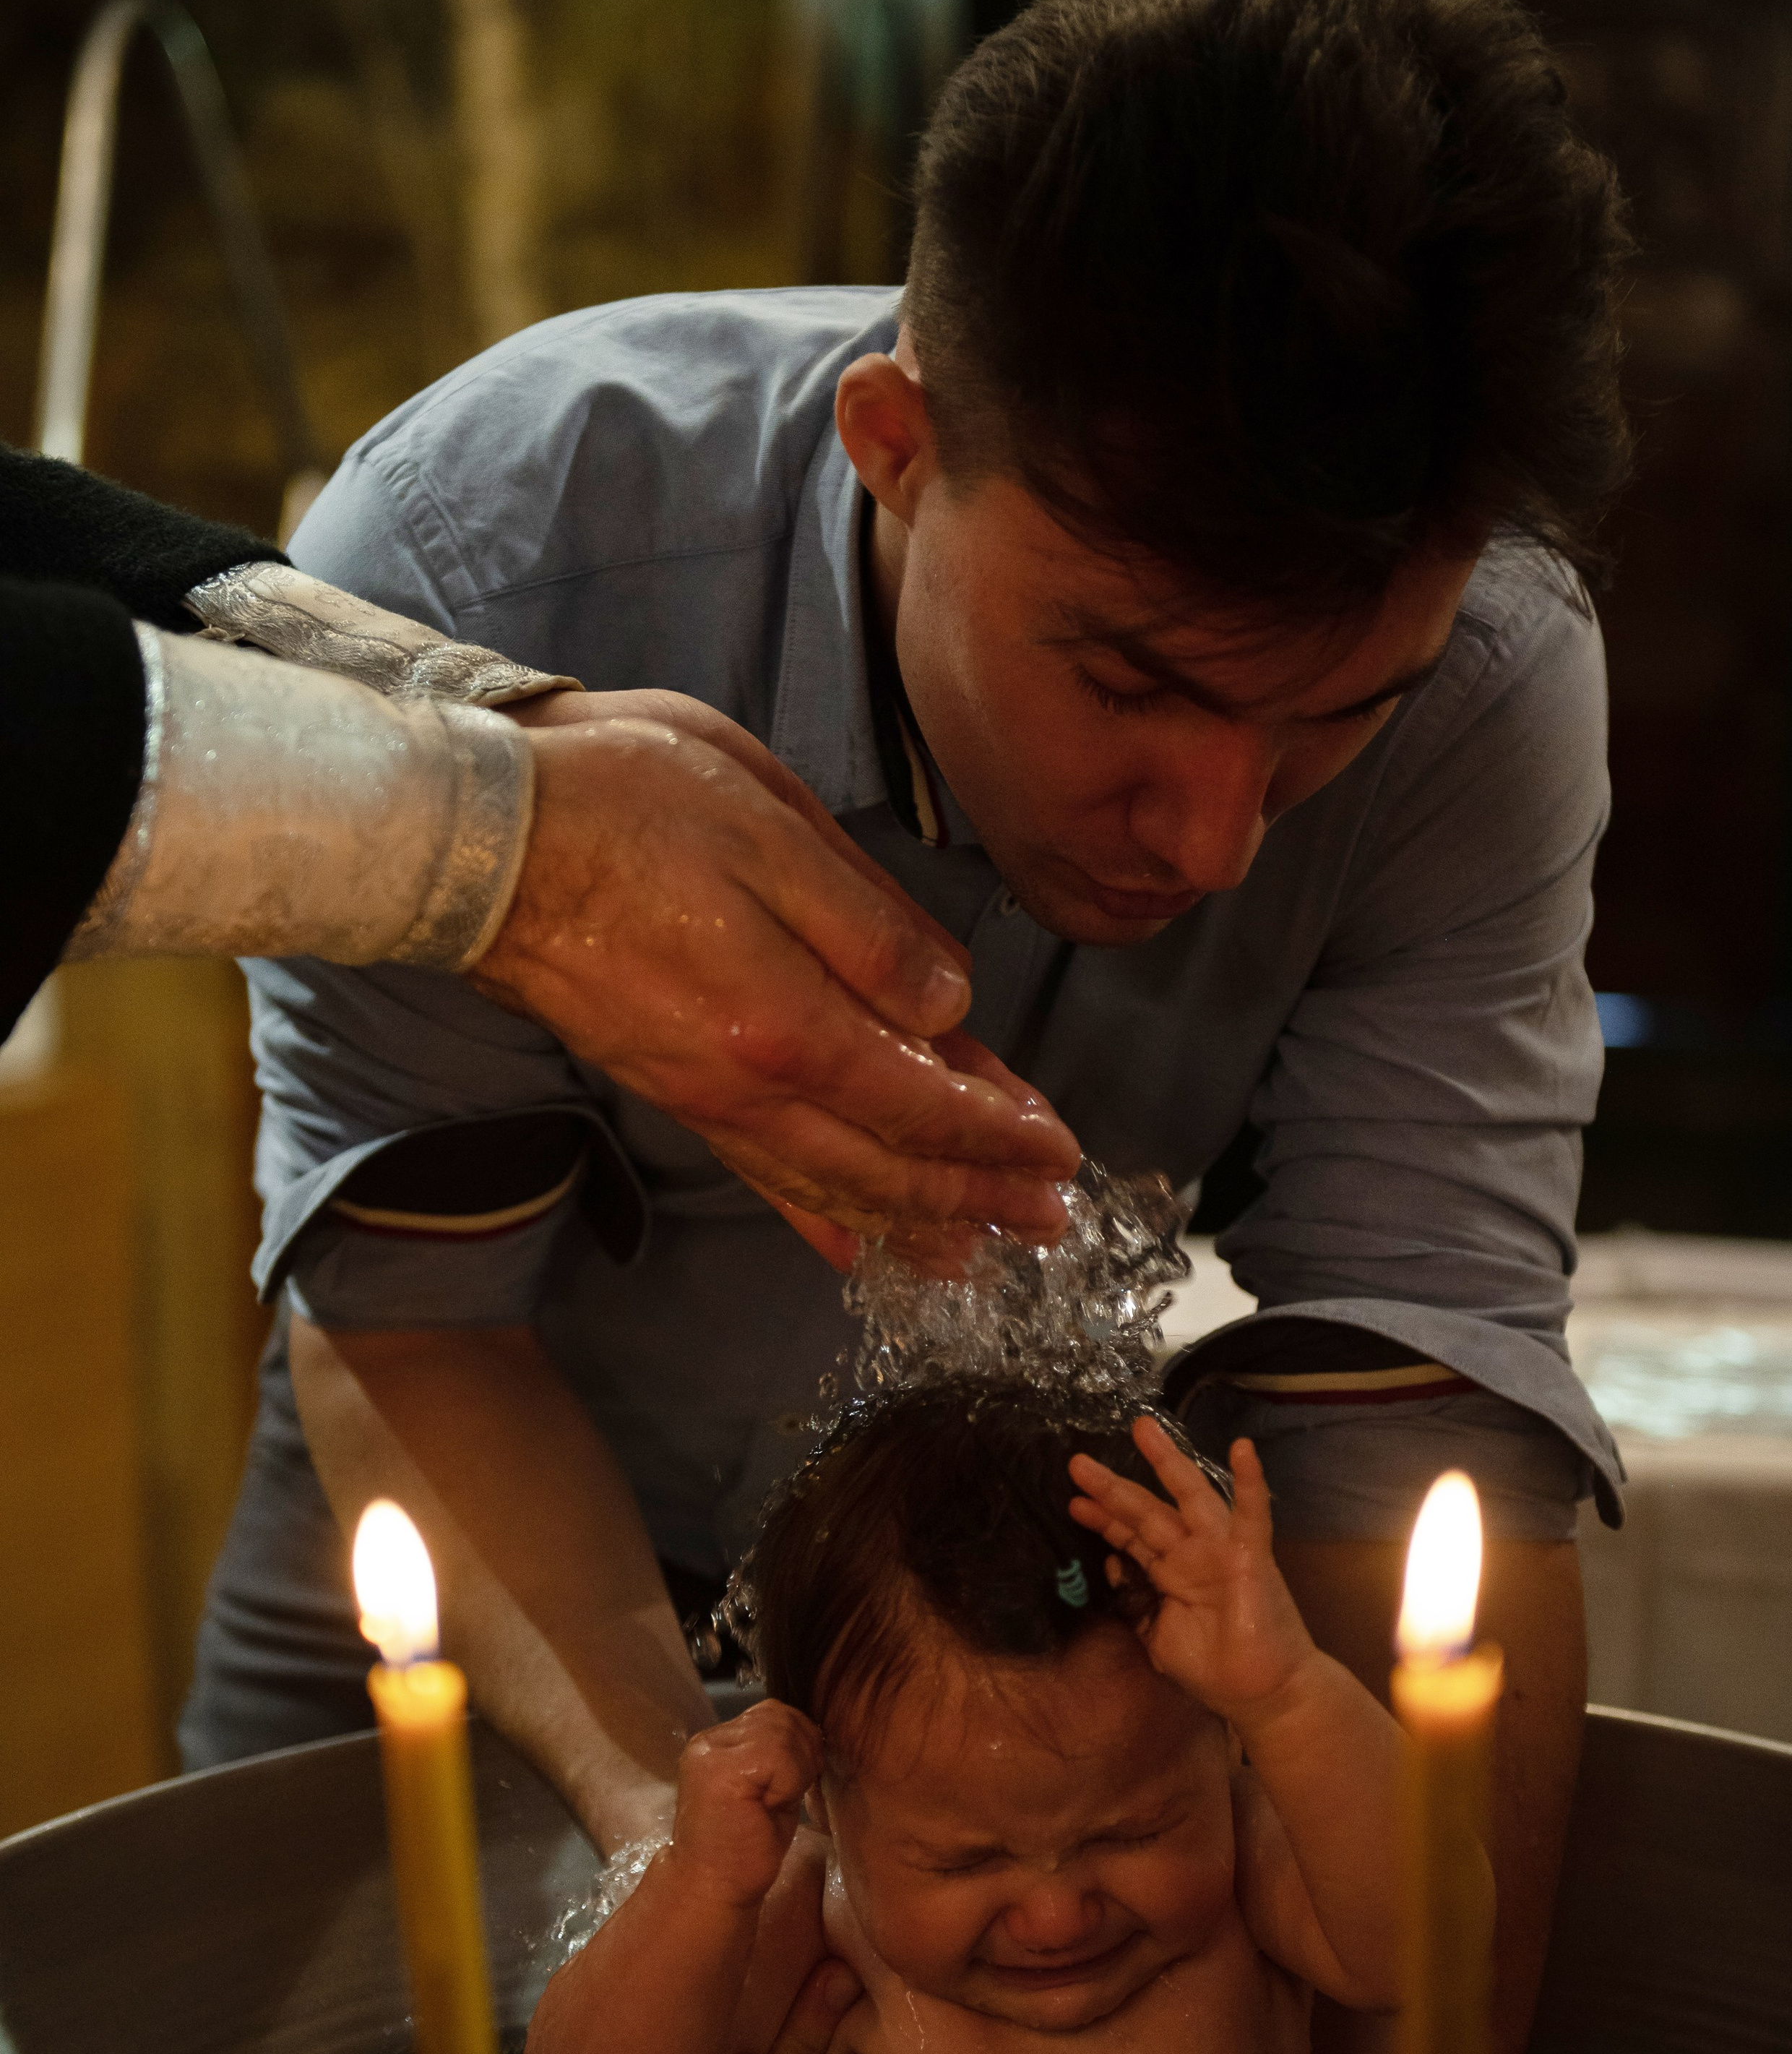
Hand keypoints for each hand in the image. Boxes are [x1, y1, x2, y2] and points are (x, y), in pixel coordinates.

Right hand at [475, 691, 1075, 1257]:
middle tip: (1048, 1222)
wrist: (470, 834)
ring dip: (911, 1221)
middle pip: (888, 1165)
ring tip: (974, 1252)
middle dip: (977, 1197)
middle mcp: (748, 1084)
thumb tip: (948, 1010)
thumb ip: (869, 927)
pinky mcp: (666, 1087)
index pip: (924, 1105)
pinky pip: (759, 1174)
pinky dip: (816, 1216)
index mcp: (789, 1020)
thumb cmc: (619, 801)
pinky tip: (849, 1246)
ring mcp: (702, 1095)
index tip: (1060, 1156)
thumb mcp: (772, 826)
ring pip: (829, 1185)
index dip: (999, 1137)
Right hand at [669, 1701, 820, 1910]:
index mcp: (718, 1741)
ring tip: (779, 1800)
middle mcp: (709, 1741)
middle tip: (792, 1792)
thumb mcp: (770, 1789)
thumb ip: (782, 1754)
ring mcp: (712, 1754)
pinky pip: (779, 1755)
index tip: (797, 1780)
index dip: (799, 1740)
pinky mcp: (721, 1772)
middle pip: (779, 1715)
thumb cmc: (746, 1847)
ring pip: (781, 1731)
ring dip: (796, 1767)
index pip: (773, 1712)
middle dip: (802, 1750)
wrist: (713, 1888)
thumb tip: (815, 1731)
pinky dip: (789, 1780)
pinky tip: (773, 1805)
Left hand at [1067, 1423, 1318, 1723]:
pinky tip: (1241, 1449)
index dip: (1104, 1519)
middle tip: (1077, 1463)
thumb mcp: (1158, 1638)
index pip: (1131, 1537)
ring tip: (1142, 1427)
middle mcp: (1192, 1554)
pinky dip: (1249, 1482)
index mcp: (1171, 1574)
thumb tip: (1116, 1568)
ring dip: (1168, 1462)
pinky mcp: (1250, 1556)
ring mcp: (1220, 1551)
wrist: (1263, 1695)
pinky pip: (1251, 1514)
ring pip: (1190, 1497)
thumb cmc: (1213, 1670)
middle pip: (1147, 1512)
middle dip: (1112, 1488)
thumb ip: (1137, 1604)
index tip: (1073, 1502)